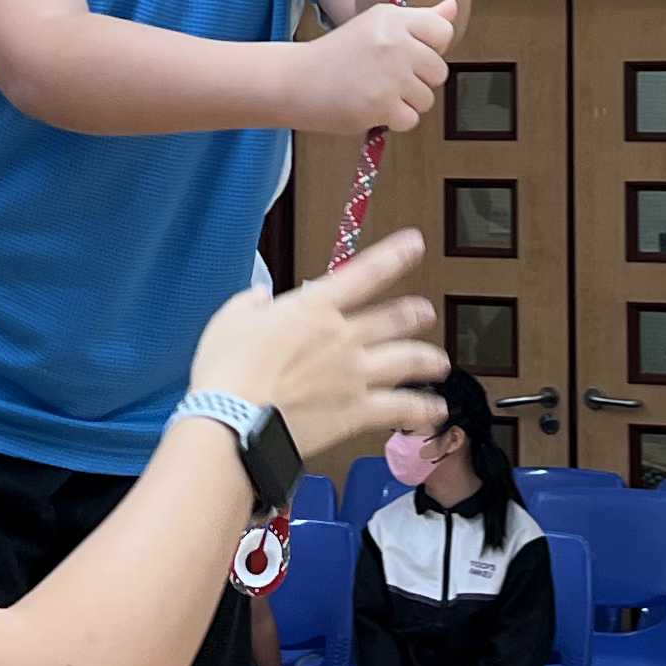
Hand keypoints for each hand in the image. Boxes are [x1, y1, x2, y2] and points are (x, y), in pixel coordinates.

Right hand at [187, 229, 442, 466]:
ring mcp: (355, 375)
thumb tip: (261, 298)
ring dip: (428, 358)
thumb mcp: (229, 320)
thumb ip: (251, 304)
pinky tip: (436, 409)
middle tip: (425, 312)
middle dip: (414, 314)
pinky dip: (422, 408)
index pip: (364, 273)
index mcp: (314, 308)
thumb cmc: (226, 370)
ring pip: (407, 360)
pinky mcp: (357, 412)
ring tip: (440, 361)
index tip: (414, 244)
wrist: (233, 422)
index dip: (394, 256)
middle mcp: (343, 336)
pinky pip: (401, 408)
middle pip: (394, 319)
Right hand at [289, 0, 456, 134]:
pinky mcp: (380, 104)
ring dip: (405, 103)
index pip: (443, 32)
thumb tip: (453, 8)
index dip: (431, 49)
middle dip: (418, 81)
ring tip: (376, 92)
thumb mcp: (377, 26)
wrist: (296, 80)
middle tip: (386, 77)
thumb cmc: (338, 55)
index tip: (409, 54)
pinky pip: (410, 120)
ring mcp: (389, 74)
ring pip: (426, 99)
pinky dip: (392, 121)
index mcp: (394, 18)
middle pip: (438, 72)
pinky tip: (371, 107)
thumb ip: (419, 21)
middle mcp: (394, 42)